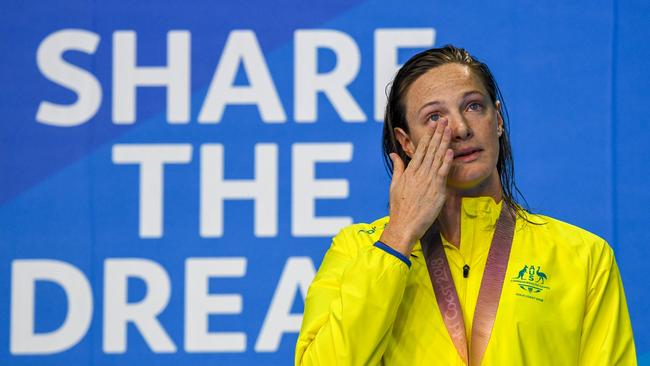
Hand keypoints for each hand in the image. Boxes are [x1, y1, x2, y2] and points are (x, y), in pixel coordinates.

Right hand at [379, 120, 452, 255]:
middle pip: (430, 150)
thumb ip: (397, 168)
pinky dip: (446, 161)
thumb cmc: (399, 207)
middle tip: (444, 120)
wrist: (404, 225)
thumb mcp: (395, 185)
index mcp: (409, 172)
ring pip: (438, 158)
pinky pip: (443, 173)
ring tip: (449, 129)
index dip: (428, 135)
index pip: (420, 149)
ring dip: (444, 142)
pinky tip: (450, 150)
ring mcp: (428, 181)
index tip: (433, 125)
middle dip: (437, 134)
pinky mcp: (436, 190)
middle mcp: (419, 173)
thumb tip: (393, 155)